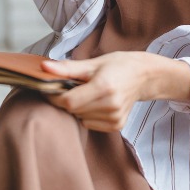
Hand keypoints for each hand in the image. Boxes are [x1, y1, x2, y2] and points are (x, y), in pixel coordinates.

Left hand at [40, 52, 189, 131]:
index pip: (69, 101)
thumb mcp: (93, 63)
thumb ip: (67, 68)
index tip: (47, 88)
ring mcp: (114, 118)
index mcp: (103, 87)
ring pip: (80, 118)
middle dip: (65, 99)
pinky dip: (87, 114)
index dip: (53, 96)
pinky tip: (96, 102)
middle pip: (73, 110)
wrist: (145, 76)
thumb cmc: (119, 65)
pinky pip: (89, 124)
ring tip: (87, 93)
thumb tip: (44, 68)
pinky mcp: (116, 125)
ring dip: (77, 107)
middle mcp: (110, 105)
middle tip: (69, 86)